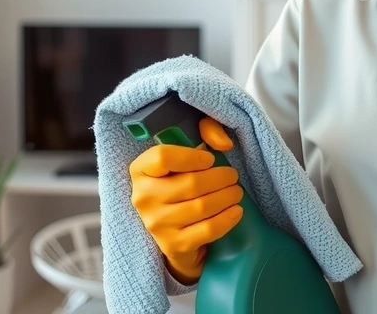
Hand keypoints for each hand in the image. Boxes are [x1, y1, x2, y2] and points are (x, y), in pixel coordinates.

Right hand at [129, 117, 242, 283]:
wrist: (177, 228)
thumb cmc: (184, 181)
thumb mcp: (190, 151)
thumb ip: (207, 131)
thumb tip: (224, 144)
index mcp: (141, 170)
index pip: (162, 157)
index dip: (191, 156)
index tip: (210, 159)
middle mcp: (142, 198)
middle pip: (190, 184)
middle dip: (221, 178)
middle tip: (233, 177)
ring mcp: (156, 224)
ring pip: (201, 207)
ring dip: (227, 197)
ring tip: (236, 192)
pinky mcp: (172, 245)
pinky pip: (206, 230)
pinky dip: (227, 219)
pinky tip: (236, 211)